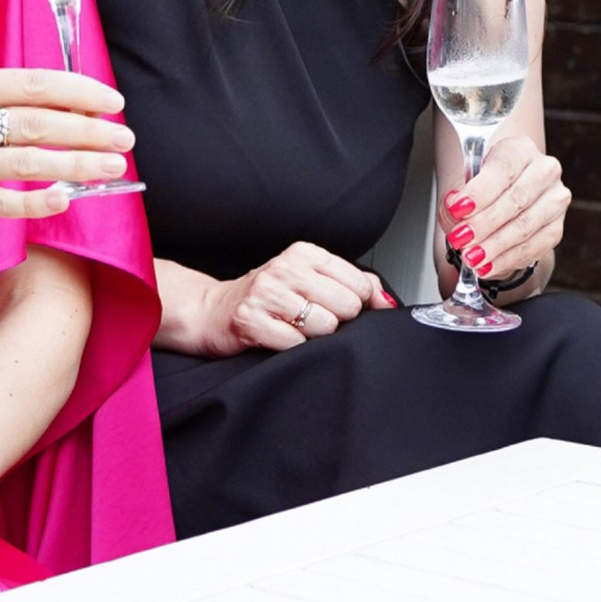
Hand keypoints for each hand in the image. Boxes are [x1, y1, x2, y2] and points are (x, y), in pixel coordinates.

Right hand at [0, 66, 135, 226]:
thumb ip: (32, 101)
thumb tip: (94, 113)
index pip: (33, 84)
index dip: (78, 92)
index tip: (114, 102)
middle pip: (34, 125)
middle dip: (87, 133)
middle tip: (123, 140)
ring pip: (26, 164)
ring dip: (76, 166)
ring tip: (111, 167)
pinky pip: (7, 204)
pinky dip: (39, 202)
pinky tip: (67, 198)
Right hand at [192, 241, 393, 355]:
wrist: (214, 310)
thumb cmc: (268, 296)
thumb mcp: (310, 279)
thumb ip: (354, 284)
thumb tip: (387, 302)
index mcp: (304, 253)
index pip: (358, 283)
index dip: (356, 304)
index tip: (339, 307)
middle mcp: (285, 268)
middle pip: (346, 306)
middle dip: (337, 321)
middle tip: (313, 318)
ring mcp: (266, 294)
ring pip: (324, 326)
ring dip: (314, 336)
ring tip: (295, 328)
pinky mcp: (250, 321)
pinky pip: (295, 345)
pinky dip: (292, 348)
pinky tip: (280, 337)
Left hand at [442, 138, 568, 298]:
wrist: (507, 195)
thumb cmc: (486, 185)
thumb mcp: (466, 182)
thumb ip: (456, 198)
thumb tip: (453, 213)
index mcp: (519, 149)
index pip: (502, 168)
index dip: (479, 191)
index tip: (457, 209)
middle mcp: (544, 170)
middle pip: (516, 199)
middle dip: (484, 223)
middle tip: (461, 239)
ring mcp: (555, 199)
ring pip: (526, 226)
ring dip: (495, 246)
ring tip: (471, 257)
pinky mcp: (556, 227)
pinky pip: (534, 247)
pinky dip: (507, 259)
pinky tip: (488, 265)